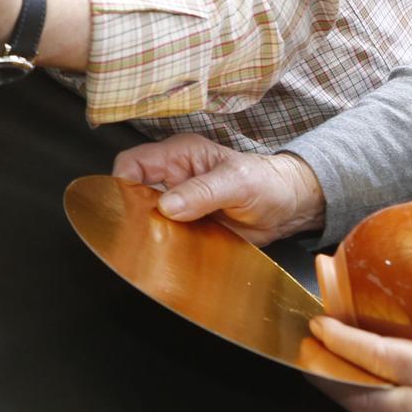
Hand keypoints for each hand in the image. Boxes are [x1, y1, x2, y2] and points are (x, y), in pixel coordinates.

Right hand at [110, 133, 326, 244]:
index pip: (132, 163)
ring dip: (149, 232)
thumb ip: (202, 191)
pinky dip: (165, 245)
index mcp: (178, 155)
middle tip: (141, 234)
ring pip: (147, 217)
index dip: (122, 183)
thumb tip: (167, 206)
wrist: (289, 207)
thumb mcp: (237, 182)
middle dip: (133, 213)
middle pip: (133, 192)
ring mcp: (179, 203)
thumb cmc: (266, 182)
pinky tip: (169, 255)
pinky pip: (166, 235)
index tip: (127, 209)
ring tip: (154, 248)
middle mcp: (172, 178)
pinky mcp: (187, 226)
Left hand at [307, 319, 411, 411]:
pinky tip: (361, 390)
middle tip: (308, 353)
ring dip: (344, 393)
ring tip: (324, 368)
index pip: (379, 356)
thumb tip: (394, 323)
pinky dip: (370, 407)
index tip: (320, 325)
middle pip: (363, 396)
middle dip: (327, 375)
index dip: (342, 341)